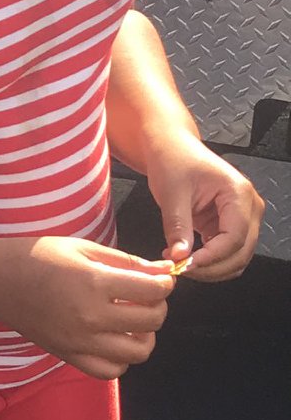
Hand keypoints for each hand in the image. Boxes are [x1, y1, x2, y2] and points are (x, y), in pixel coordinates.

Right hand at [0, 236, 176, 379]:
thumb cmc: (38, 256)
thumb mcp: (84, 249)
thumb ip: (127, 262)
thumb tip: (164, 271)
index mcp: (95, 283)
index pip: (154, 291)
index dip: (165, 282)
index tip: (160, 278)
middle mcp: (91, 317)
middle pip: (152, 322)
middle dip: (157, 306)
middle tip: (145, 296)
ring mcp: (80, 341)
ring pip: (138, 352)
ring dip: (144, 335)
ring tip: (132, 320)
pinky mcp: (68, 355)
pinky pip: (111, 371)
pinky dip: (121, 359)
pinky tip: (114, 339)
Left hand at [139, 127, 262, 282]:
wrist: (172, 149)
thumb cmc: (174, 159)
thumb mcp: (171, 191)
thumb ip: (177, 225)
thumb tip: (180, 255)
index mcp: (239, 193)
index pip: (235, 237)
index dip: (212, 257)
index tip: (186, 265)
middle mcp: (248, 207)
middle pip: (241, 252)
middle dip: (211, 267)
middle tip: (180, 269)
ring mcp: (241, 217)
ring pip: (235, 257)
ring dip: (210, 268)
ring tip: (179, 262)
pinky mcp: (228, 225)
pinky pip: (224, 252)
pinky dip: (207, 261)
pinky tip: (183, 256)